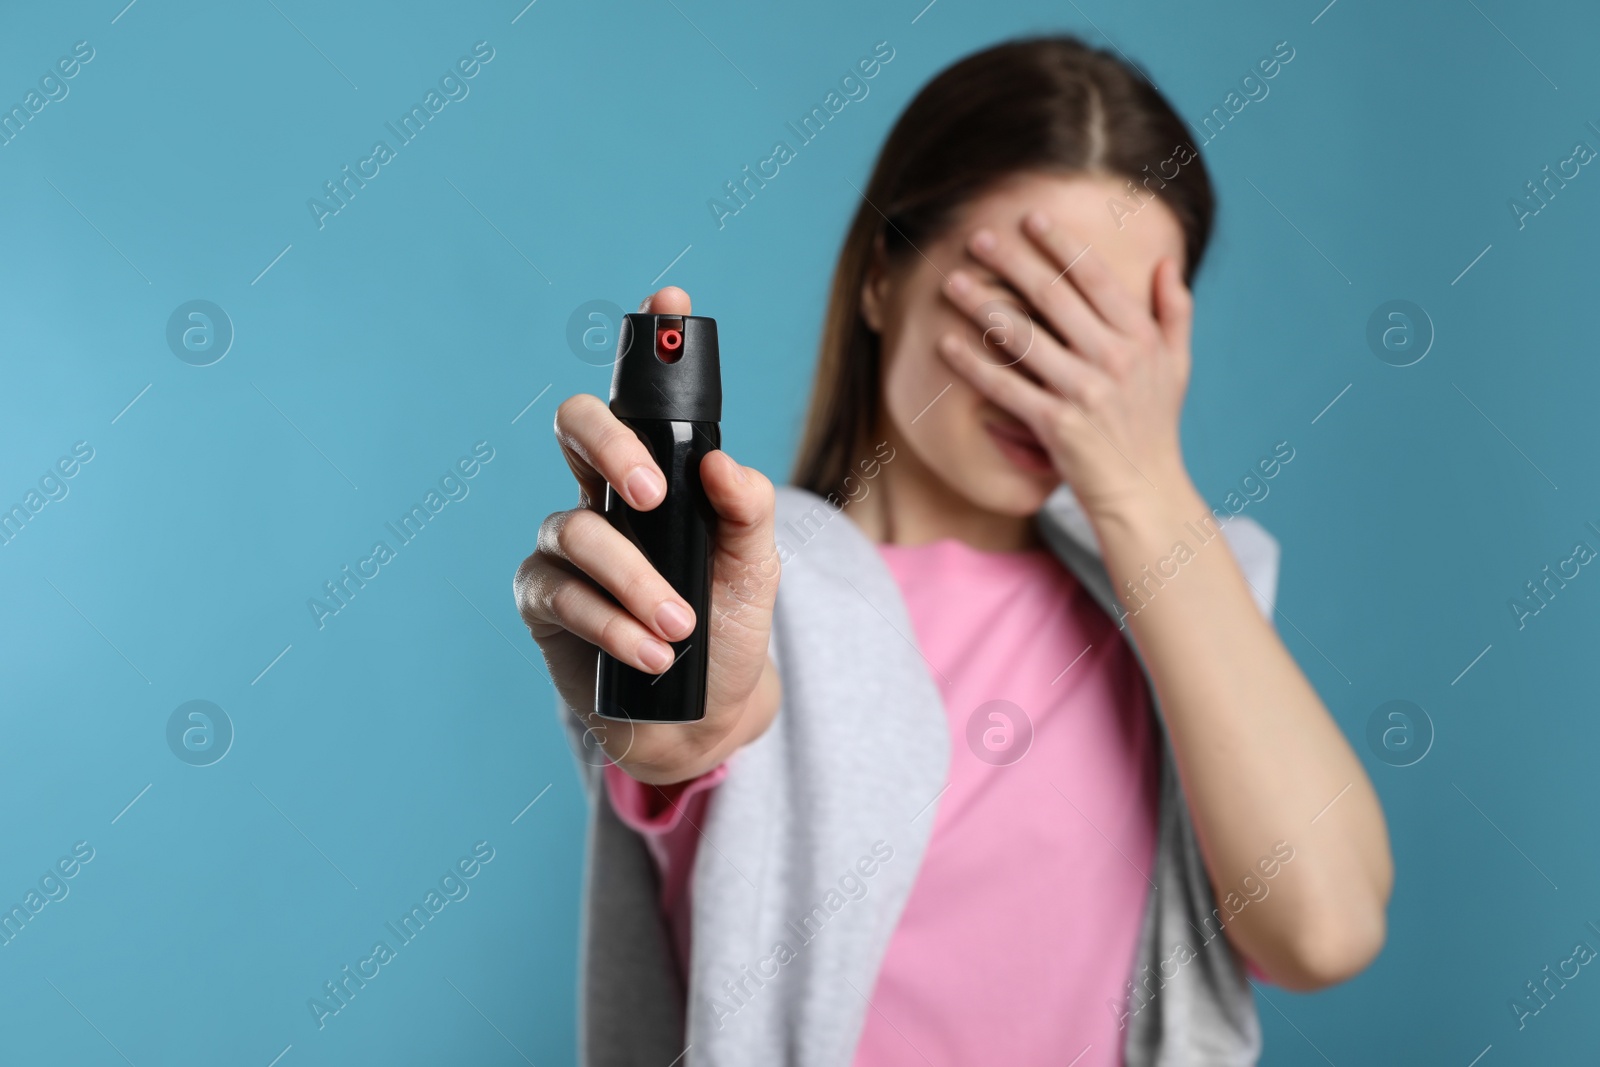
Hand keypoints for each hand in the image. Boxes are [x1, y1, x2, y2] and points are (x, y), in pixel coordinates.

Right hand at [514, 287, 781, 784]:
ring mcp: (567, 545)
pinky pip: (564, 592)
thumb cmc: (728, 629)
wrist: (700, 716)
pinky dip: (612, 622)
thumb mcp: (757, 568)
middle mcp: (603, 495)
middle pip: (576, 426)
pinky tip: (651, 652)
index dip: (652, 345)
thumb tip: (719, 462)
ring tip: (681, 628)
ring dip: (635, 581)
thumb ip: (746, 510)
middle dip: (610, 446)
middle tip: (655, 495)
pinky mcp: (543, 599)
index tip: (670, 301)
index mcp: (656, 475)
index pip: (645, 399)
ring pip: (579, 529)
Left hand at [936, 209, 1196, 523]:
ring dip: (983, 306)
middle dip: (1012, 262)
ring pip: (1023, 337)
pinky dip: (974, 364)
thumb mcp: (1178, 366)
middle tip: (978, 236)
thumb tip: (1168, 263)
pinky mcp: (1056, 424)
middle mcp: (1115, 359)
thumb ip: (1175, 312)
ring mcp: (1085, 392)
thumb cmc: (1154, 425)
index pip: (1095, 278)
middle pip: (1053, 297)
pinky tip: (946, 343)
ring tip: (953, 282)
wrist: (1144, 491)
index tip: (1030, 218)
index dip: (1060, 244)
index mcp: (1141, 338)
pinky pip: (1006, 386)